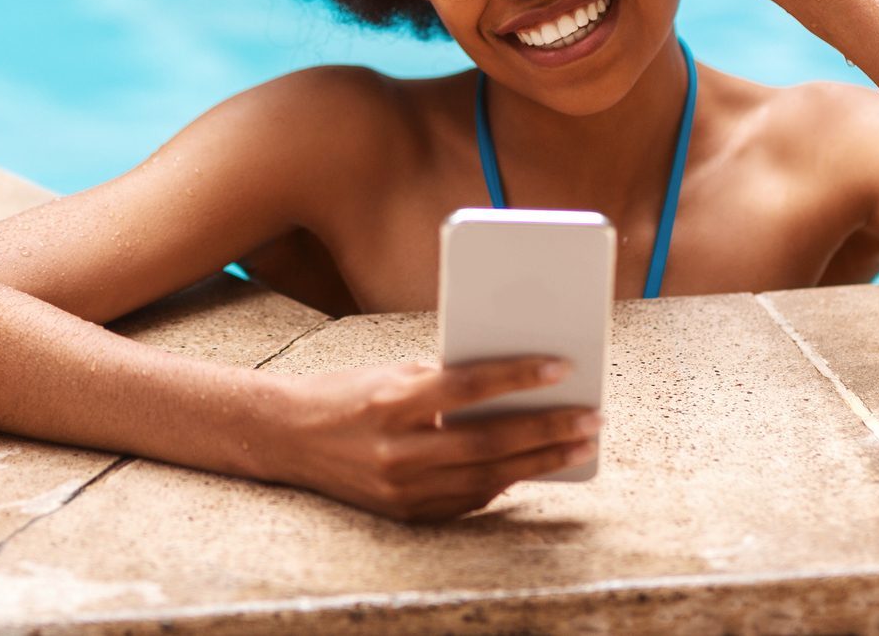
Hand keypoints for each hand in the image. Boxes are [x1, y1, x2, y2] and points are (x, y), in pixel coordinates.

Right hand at [265, 354, 600, 522]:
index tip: (562, 366)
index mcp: (392, 402)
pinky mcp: (404, 513)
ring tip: (578, 445)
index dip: (517, 377)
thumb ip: (446, 380)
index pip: (467, 388)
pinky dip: (505, 483)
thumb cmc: (347, 394)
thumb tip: (512, 383)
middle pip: (487, 443)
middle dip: (547, 431)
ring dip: (540, 462)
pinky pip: (467, 501)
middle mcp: (396, 450)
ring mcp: (400, 488)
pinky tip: (535, 466)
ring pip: (486, 479)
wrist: (287, 437)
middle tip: (591, 418)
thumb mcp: (392, 373)